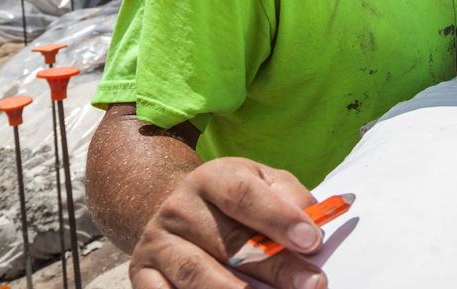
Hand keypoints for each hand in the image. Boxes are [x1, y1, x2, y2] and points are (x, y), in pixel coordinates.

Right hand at [129, 157, 327, 288]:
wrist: (177, 212)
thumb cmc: (234, 203)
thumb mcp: (264, 184)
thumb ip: (291, 198)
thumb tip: (314, 225)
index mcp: (212, 177)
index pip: (244, 195)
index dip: (279, 218)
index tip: (313, 240)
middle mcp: (179, 208)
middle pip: (230, 242)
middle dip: (276, 267)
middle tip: (312, 284)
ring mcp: (158, 244)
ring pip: (198, 275)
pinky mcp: (142, 275)